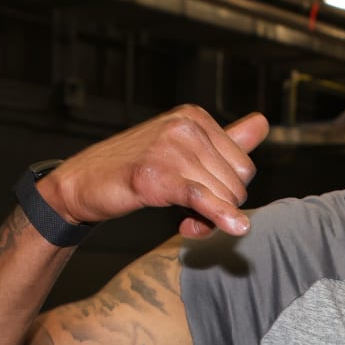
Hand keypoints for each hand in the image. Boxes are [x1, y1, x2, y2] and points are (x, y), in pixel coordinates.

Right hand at [43, 106, 268, 239]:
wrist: (82, 183)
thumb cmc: (133, 168)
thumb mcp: (182, 148)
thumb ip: (225, 140)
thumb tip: (263, 123)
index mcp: (195, 117)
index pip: (243, 164)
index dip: (230, 192)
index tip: (206, 201)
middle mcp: (185, 126)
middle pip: (237, 183)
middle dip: (221, 208)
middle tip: (193, 217)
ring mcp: (169, 148)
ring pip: (222, 195)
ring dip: (210, 220)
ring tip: (186, 223)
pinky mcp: (155, 175)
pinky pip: (201, 198)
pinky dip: (218, 216)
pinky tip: (232, 228)